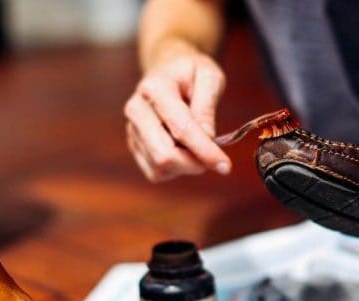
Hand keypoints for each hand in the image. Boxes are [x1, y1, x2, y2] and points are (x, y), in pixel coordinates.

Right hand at [124, 38, 229, 181]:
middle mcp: (137, 110)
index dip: (205, 150)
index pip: (181, 128)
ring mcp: (132, 129)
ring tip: (199, 147)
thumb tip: (207, 137)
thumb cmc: (190, 72)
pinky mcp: (134, 145)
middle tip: (215, 159)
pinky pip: (155, 172)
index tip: (226, 165)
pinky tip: (185, 152)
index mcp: (155, 88)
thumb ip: (207, 105)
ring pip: (160, 167)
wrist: (167, 69)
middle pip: (163, 155)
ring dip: (186, 166)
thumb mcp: (209, 76)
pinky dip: (175, 169)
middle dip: (194, 163)